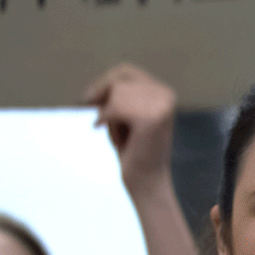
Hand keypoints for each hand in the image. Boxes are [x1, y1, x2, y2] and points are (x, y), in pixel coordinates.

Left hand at [83, 63, 176, 196]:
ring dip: (109, 115)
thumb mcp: (125, 117)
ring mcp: (162, 105)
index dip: (102, 82)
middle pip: (118, 80)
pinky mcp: (152, 118)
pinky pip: (115, 107)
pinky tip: (112, 138)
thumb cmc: (134, 153)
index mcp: (164, 92)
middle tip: (99, 122)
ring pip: (116, 94)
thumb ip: (118, 96)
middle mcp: (167, 95)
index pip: (125, 71)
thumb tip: (94, 84)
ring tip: (118, 135)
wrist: (147, 183)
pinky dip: (107, 121)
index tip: (87, 99)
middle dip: (103, 100)